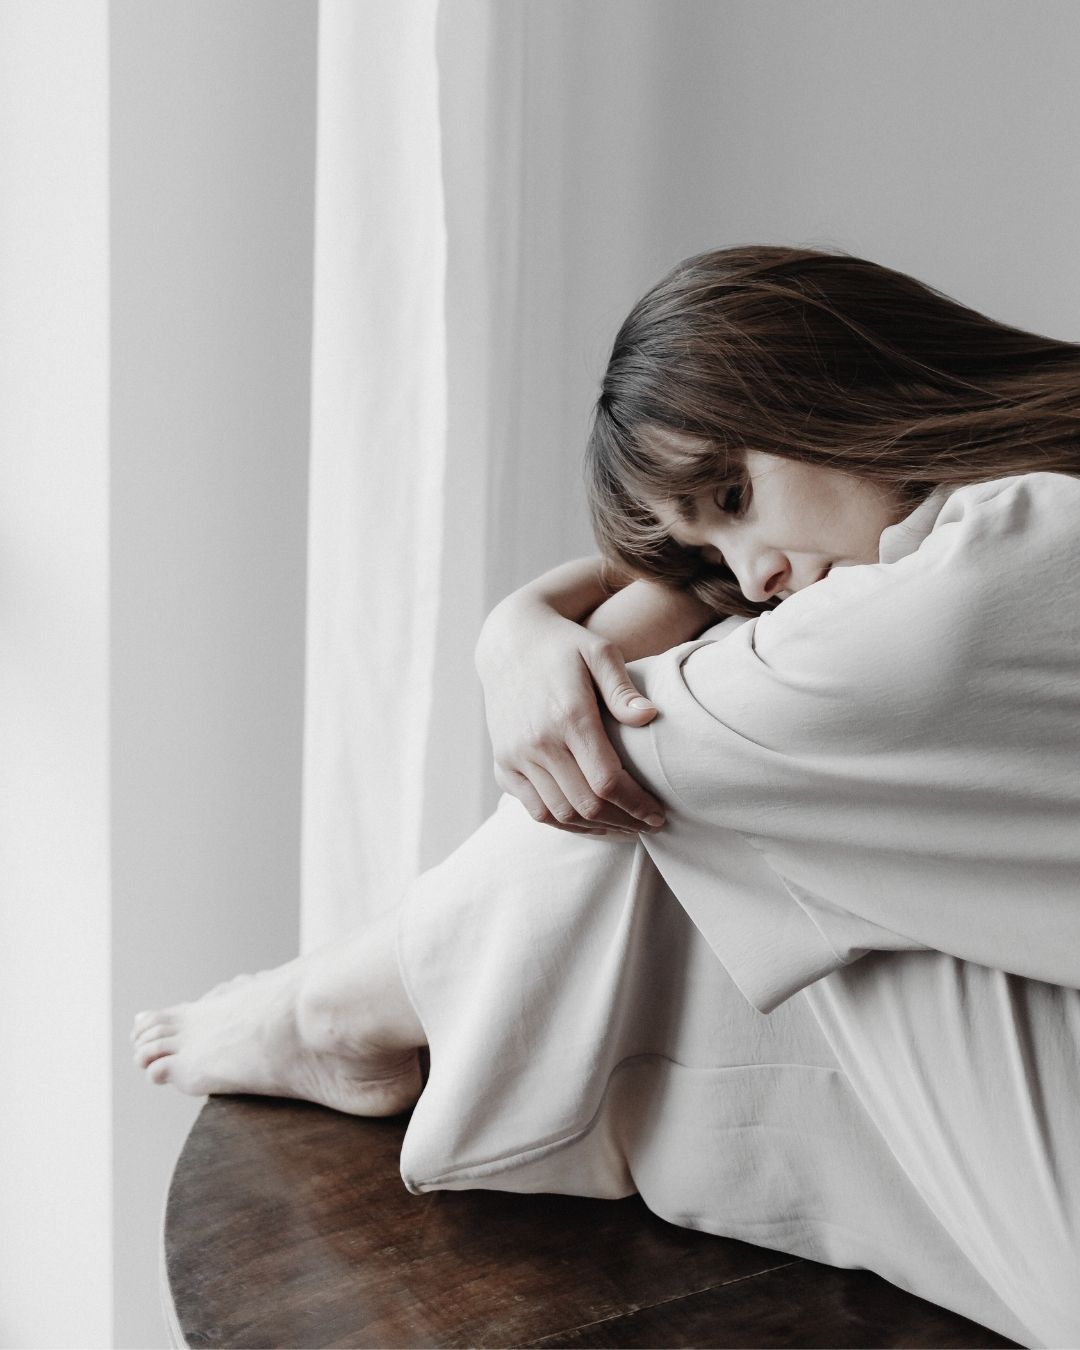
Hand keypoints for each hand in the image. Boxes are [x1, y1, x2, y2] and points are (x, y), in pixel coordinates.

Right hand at [476, 607, 666, 835]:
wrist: (509, 641)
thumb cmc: (564, 645)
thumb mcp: (600, 651)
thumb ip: (623, 689)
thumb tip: (650, 718)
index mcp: (568, 716)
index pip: (607, 781)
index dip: (637, 806)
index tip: (659, 814)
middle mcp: (538, 742)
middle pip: (585, 805)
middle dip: (624, 823)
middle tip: (648, 826)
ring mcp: (515, 756)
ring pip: (559, 814)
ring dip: (595, 829)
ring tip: (624, 828)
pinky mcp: (502, 763)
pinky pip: (533, 809)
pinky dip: (563, 823)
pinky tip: (589, 821)